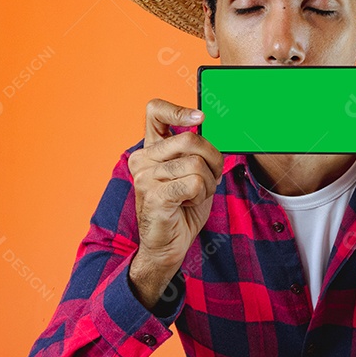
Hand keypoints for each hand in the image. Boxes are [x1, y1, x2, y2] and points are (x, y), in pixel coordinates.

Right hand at [128, 98, 224, 269]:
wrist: (167, 246)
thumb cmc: (181, 209)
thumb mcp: (190, 173)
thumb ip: (194, 152)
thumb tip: (209, 131)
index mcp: (150, 150)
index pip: (155, 111)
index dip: (179, 110)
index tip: (200, 118)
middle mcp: (142, 160)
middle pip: (190, 139)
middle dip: (213, 159)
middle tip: (212, 178)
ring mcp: (145, 177)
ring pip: (197, 164)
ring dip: (208, 183)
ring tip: (196, 196)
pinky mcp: (155, 196)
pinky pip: (194, 183)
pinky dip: (201, 194)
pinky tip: (189, 203)